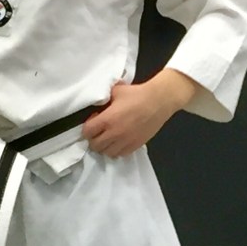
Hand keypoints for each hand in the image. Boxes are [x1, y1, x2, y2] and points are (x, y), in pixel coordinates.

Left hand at [83, 70, 197, 157]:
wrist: (159, 101)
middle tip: (99, 130)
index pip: (87, 132)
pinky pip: (120, 154)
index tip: (94, 119)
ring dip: (105, 146)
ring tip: (109, 137)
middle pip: (95, 145)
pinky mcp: (135, 145)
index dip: (88, 126)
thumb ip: (104, 98)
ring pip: (107, 153)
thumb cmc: (137, 94)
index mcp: (107, 119)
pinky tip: (119, 140)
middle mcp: (114, 133)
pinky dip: (116, 149)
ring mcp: (125, 141)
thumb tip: (98, 101)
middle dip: (94, 138)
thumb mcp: (116, 91)